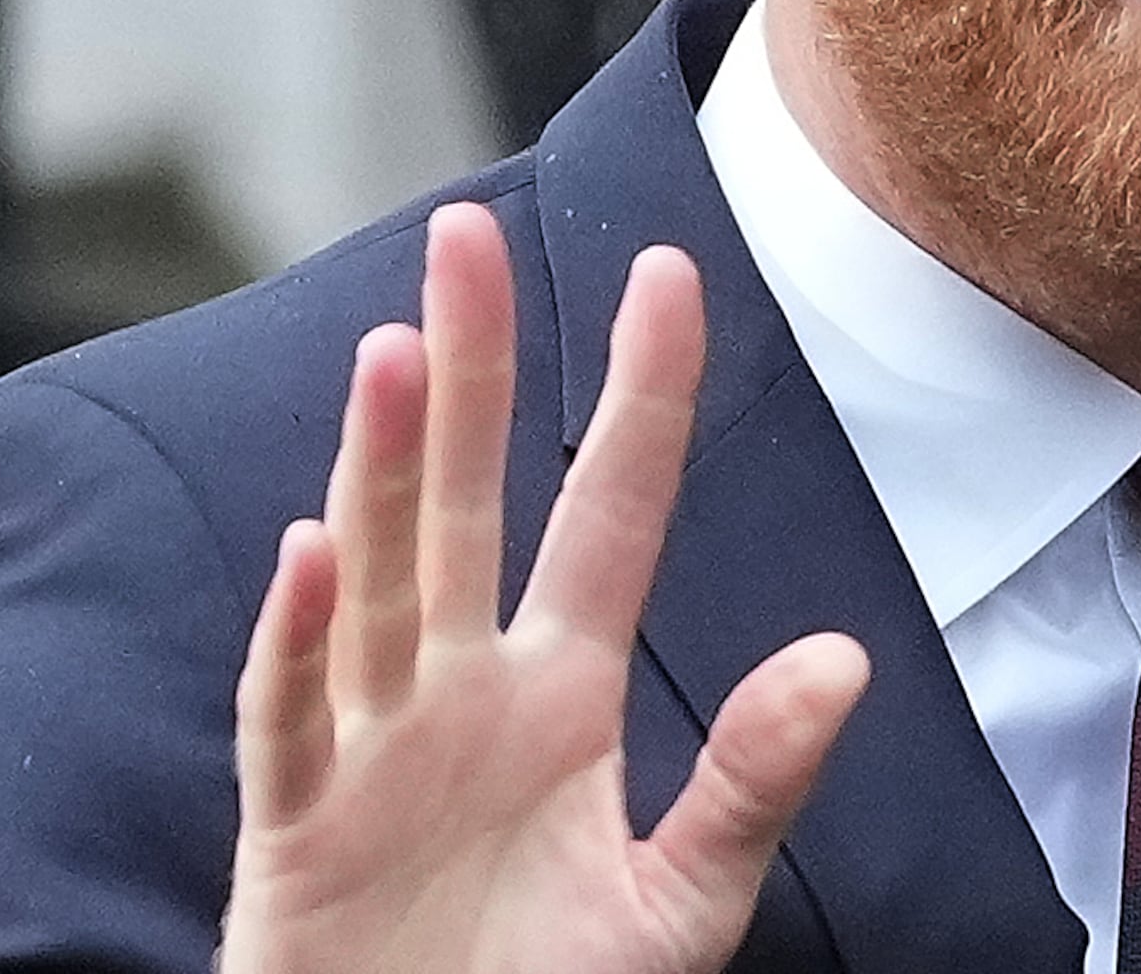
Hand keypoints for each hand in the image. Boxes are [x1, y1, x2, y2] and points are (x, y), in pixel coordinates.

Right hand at [218, 204, 870, 973]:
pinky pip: (295, 718)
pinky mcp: (298, 828)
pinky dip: (299, 641)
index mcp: (561, 695)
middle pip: (464, 501)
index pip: (609, 513)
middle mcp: (461, 692)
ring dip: (381, 467)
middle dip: (468, 371)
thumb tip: (845, 657)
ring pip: (376, 578)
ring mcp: (372, 747)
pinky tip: (310, 551)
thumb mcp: (682, 904)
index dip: (639, 397)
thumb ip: (751, 782)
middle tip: (463, 236)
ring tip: (395, 350)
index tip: (669, 271)